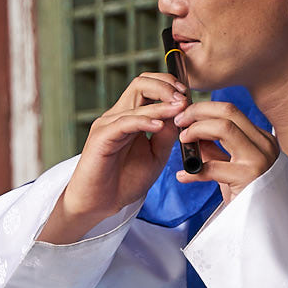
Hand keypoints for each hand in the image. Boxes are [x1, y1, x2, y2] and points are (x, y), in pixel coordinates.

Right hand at [41, 72, 187, 243]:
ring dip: (162, 104)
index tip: (189, 97)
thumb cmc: (124, 181)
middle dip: (166, 86)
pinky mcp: (101, 137)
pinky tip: (160, 125)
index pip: (149, 87)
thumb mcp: (155, 156)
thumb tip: (181, 115)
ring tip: (180, 108)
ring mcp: (108, 124)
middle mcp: (118, 115)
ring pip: (136, 101)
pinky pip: (125, 122)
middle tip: (185, 97)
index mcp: (131, 117)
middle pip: (141, 83)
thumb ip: (166, 136)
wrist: (99, 204)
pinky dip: (144, 120)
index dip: (170, 87)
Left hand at [174, 100, 280, 203]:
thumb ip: (214, 150)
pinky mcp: (249, 177)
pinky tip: (182, 176)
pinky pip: (213, 166)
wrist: (262, 225)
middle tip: (178, 121)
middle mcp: (264, 144)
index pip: (231, 111)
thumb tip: (193, 134)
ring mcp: (259, 159)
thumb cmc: (246, 197)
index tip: (184, 115)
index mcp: (261, 139)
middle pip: (228, 112)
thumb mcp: (230, 168)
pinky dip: (193, 171)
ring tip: (182, 140)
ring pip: (223, 128)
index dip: (203, 109)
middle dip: (197, 112)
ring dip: (196, 130)